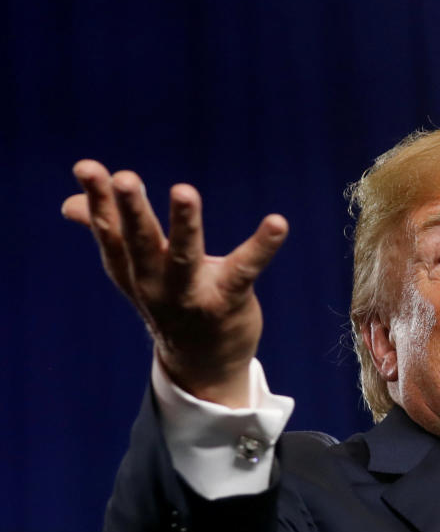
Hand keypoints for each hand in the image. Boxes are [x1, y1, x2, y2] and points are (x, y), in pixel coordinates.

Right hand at [62, 160, 288, 406]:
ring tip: (184, 191)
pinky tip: (277, 222)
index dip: (97, 200)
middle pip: (139, 242)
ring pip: (184, 256)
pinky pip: (246, 269)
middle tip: (125, 177)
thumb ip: (111, 234)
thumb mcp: (136, 271)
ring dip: (184, 224)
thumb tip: (69, 205)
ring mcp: (191, 294)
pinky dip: (263, 245)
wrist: (203, 365)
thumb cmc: (170, 303)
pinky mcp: (228, 300)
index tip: (86, 167)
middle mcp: (154, 283)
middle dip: (131, 210)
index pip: (109, 232)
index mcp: (130, 270)